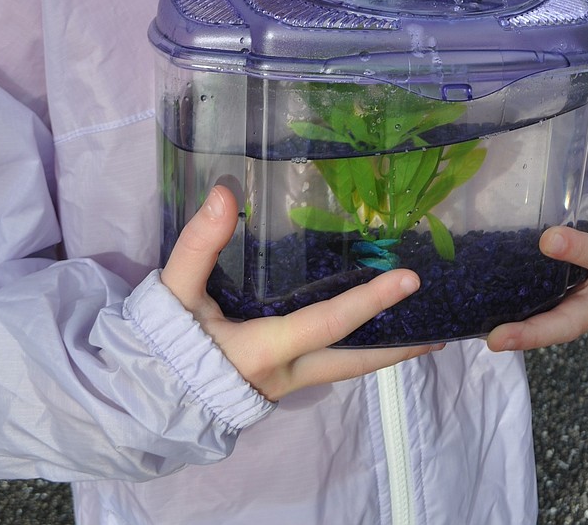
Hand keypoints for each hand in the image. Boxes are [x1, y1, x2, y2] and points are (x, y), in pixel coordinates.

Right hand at [161, 185, 435, 400]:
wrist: (144, 395)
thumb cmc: (163, 342)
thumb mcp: (176, 292)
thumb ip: (199, 244)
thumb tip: (227, 193)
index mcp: (264, 349)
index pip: (328, 323)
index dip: (370, 302)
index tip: (410, 280)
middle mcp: (285, 373)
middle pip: (354, 362)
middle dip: (399, 347)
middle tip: (442, 329)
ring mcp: (285, 384)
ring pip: (345, 369)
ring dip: (384, 353)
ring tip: (423, 335)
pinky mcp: (279, 383)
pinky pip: (328, 367)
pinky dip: (356, 352)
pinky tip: (371, 337)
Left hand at [487, 159, 587, 352]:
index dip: (581, 250)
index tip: (549, 240)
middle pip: (576, 318)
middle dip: (542, 326)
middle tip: (505, 331)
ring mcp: (583, 311)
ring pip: (556, 328)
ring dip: (525, 336)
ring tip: (494, 340)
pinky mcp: (562, 312)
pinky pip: (541, 322)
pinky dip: (519, 329)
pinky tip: (489, 329)